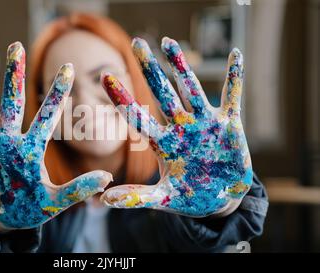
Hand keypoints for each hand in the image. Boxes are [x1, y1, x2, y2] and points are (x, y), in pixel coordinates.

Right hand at [0, 42, 111, 229]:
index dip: (58, 92)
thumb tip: (108, 177)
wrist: (4, 218)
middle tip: (17, 46)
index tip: (69, 68)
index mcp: (30, 147)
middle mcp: (9, 140)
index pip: (47, 115)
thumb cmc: (30, 208)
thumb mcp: (55, 201)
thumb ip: (78, 190)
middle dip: (14, 75)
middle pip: (12, 101)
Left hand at [100, 37, 251, 216]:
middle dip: (151, 68)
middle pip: (163, 92)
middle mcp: (180, 127)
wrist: (220, 200)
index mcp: (162, 143)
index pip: (138, 116)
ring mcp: (204, 123)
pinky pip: (232, 96)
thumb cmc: (189, 197)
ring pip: (190, 88)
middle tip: (136, 42)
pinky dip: (235, 76)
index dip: (123, 98)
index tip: (106, 76)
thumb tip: (104, 200)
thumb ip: (137, 197)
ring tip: (169, 42)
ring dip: (182, 66)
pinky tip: (236, 54)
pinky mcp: (229, 124)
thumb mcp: (163, 197)